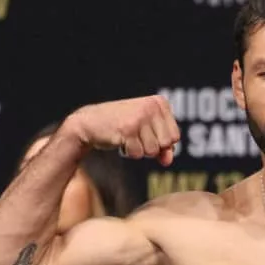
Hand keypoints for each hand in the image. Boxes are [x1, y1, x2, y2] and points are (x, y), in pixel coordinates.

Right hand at [65, 95, 180, 165]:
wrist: (90, 122)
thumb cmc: (121, 127)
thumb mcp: (146, 133)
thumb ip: (163, 147)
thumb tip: (168, 161)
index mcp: (160, 103)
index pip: (175, 136)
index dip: (161, 143)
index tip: (145, 133)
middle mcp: (151, 107)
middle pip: (166, 144)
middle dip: (151, 147)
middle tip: (135, 136)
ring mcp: (140, 117)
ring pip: (152, 151)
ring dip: (138, 150)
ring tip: (127, 137)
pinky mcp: (128, 129)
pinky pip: (138, 154)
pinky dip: (128, 152)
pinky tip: (119, 139)